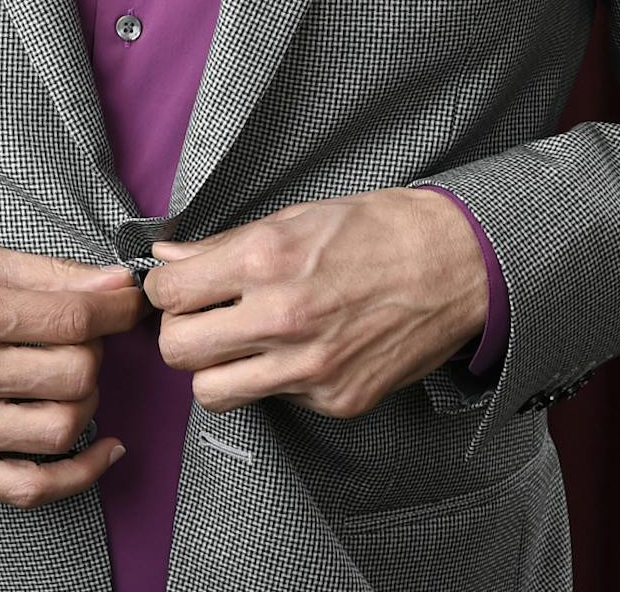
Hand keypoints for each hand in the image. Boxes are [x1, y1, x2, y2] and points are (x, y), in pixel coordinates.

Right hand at [0, 246, 144, 507]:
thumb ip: (48, 274)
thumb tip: (114, 284)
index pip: (71, 320)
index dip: (116, 309)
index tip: (130, 302)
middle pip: (74, 374)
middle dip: (96, 351)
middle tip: (82, 336)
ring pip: (62, 428)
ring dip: (86, 401)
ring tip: (69, 379)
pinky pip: (29, 488)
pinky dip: (79, 474)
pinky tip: (103, 448)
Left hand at [144, 188, 488, 419]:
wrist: (456, 265)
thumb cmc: (378, 230)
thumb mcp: (296, 217)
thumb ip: (224, 246)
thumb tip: (167, 257)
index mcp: (266, 259)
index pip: (168, 294)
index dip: (163, 290)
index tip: (175, 288)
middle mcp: (282, 316)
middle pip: (178, 350)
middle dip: (181, 331)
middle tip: (202, 317)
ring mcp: (309, 367)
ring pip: (212, 392)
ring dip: (215, 368)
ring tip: (240, 342)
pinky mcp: (336, 399)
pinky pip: (273, 401)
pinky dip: (274, 379)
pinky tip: (299, 349)